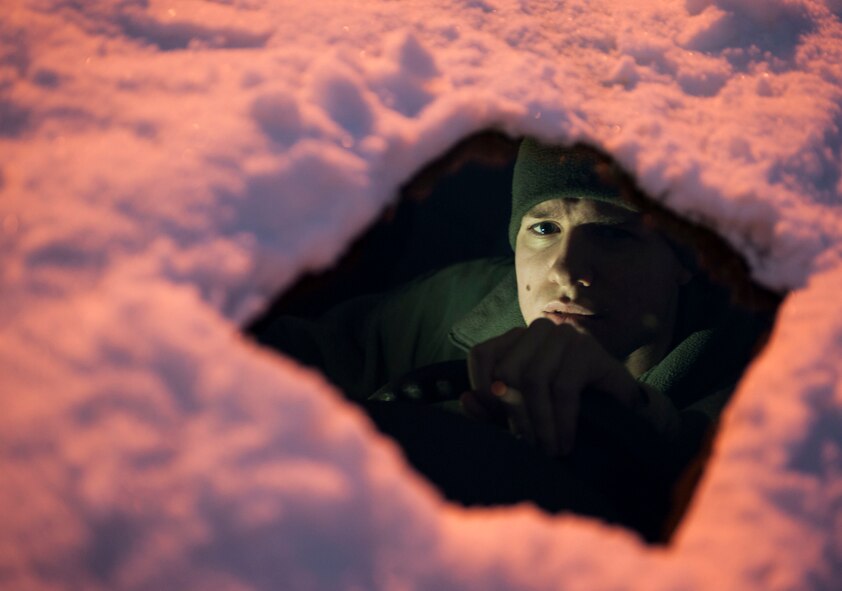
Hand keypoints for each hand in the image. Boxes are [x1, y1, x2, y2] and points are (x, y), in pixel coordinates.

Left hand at [460, 317, 646, 455]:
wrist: (624, 412)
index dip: (481, 389)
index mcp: (517, 339)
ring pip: (535, 379)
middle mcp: (538, 330)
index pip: (482, 354)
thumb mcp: (525, 412)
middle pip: (507, 368)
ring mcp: (565, 336)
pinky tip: (564, 443)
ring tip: (547, 450)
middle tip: (526, 445)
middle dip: (513, 413)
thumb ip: (492, 409)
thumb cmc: (567, 411)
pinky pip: (564, 388)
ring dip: (538, 422)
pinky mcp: (589, 350)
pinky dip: (561, 421)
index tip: (494, 422)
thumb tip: (465, 400)